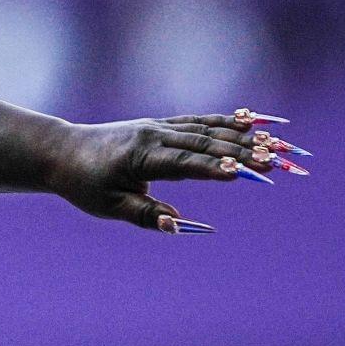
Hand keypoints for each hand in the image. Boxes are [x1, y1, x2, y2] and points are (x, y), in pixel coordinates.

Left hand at [46, 110, 307, 233]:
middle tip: (281, 162)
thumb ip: (143, 214)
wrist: (62, 151)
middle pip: (205, 143)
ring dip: (246, 136)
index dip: (214, 168)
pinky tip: (255, 121)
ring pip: (209, 129)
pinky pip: (201, 121)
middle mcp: (153, 136)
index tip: (245, 173)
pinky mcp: (162, 125)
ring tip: (280, 143)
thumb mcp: (107, 206)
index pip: (184, 163)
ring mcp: (159, 127)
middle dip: (245, 153)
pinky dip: (228, 121)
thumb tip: (176, 224)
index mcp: (140, 157)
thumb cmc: (84, 184)